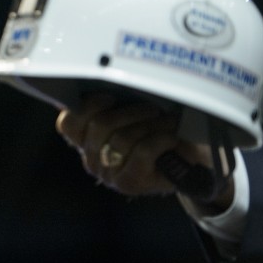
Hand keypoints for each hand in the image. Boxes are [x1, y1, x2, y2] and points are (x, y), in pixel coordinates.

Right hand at [55, 94, 232, 208]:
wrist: (193, 163)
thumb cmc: (163, 131)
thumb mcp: (138, 113)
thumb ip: (118, 102)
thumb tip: (113, 79)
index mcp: (87, 139)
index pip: (68, 123)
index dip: (87, 106)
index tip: (111, 97)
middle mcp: (92, 158)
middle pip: (99, 126)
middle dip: (131, 112)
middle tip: (153, 109)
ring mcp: (108, 173)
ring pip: (121, 139)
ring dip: (151, 125)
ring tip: (168, 123)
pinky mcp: (128, 183)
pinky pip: (141, 152)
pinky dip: (161, 140)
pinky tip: (171, 139)